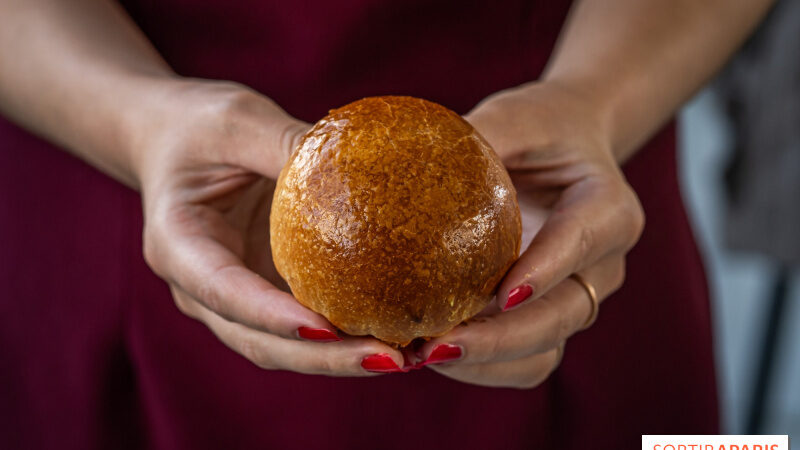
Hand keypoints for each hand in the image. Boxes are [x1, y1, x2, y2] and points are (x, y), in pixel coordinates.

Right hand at [135, 79, 404, 374]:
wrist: (172, 141)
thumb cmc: (198, 126)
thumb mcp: (237, 121)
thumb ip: (288, 144)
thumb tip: (363, 161)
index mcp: (178, 246)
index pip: (225, 292)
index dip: (272, 317)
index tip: (324, 329)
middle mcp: (202, 289)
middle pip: (261, 341)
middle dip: (325, 358)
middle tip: (392, 361)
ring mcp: (235, 300)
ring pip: (286, 348)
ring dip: (343, 360)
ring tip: (407, 358)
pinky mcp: (266, 294)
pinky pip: (306, 326)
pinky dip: (348, 337)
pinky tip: (398, 334)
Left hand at [412, 82, 644, 387]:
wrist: (567, 149)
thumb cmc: (541, 127)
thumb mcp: (514, 118)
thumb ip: (480, 136)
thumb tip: (402, 156)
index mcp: (609, 207)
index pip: (582, 242)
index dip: (546, 271)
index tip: (503, 294)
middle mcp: (602, 263)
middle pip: (564, 314)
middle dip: (503, 338)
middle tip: (437, 344)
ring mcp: (577, 297)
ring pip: (546, 350)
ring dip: (487, 361)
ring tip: (424, 355)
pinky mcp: (550, 317)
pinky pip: (526, 360)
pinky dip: (484, 365)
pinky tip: (431, 351)